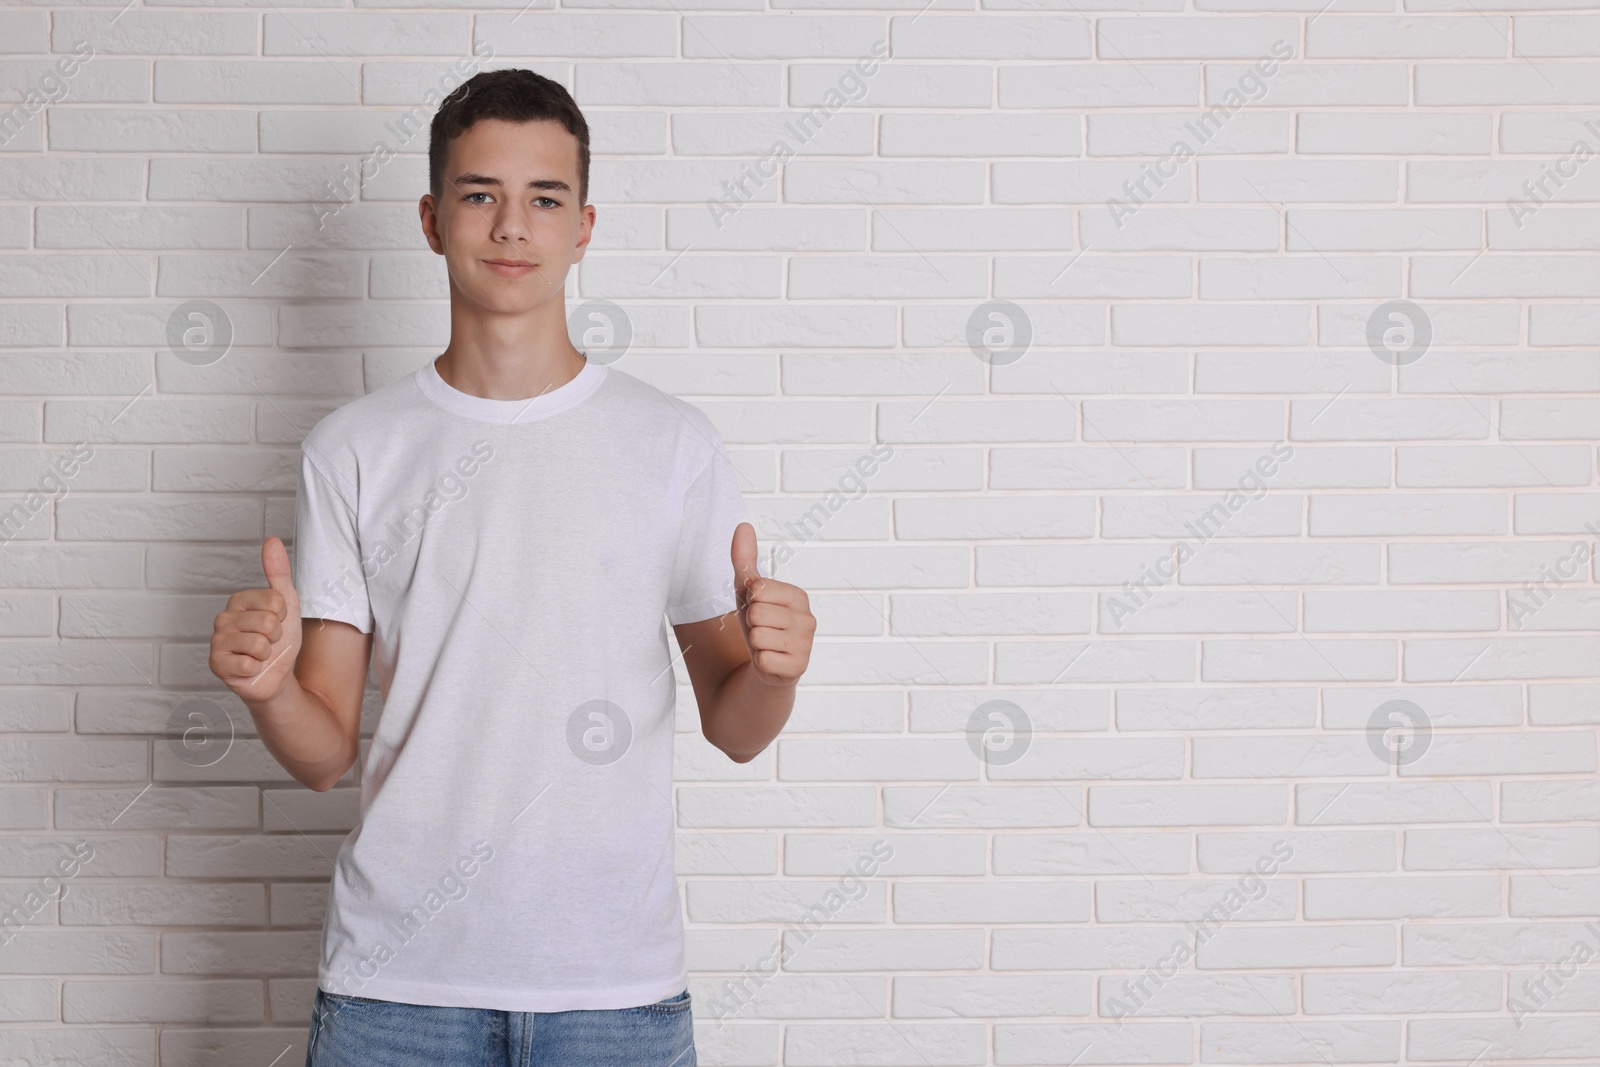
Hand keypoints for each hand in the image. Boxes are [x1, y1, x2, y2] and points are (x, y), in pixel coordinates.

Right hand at [208, 536, 302, 703]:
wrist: (277, 675)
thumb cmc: (279, 640)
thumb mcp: (287, 603)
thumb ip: (278, 572)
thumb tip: (271, 540)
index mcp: (238, 600)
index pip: (276, 601)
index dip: (284, 616)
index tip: (277, 623)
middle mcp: (223, 618)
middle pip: (268, 622)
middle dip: (276, 637)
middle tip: (268, 642)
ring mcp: (217, 642)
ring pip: (259, 644)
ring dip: (267, 654)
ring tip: (259, 655)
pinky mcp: (216, 665)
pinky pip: (248, 664)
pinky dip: (256, 669)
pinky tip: (249, 668)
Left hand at [730, 522, 813, 685]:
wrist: (768, 665)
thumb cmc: (759, 623)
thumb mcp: (747, 592)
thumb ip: (744, 559)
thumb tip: (743, 525)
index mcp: (798, 596)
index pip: (758, 589)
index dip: (750, 601)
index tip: (760, 609)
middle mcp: (808, 619)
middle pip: (757, 613)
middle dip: (751, 624)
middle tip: (762, 631)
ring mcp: (806, 645)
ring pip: (758, 637)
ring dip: (755, 644)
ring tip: (766, 645)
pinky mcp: (799, 668)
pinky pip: (763, 659)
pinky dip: (761, 662)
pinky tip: (771, 661)